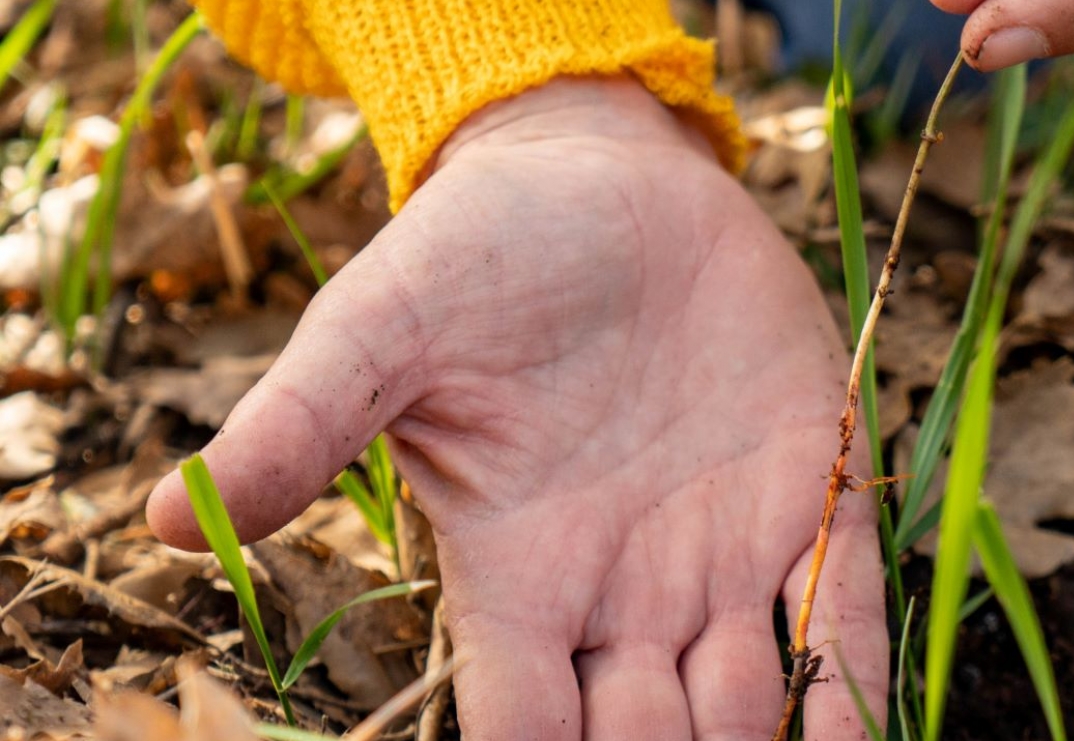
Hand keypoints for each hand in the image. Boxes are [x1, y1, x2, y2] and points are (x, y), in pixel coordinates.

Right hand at [145, 77, 887, 738]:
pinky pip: (843, 611)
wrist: (602, 181)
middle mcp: (623, 592)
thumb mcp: (380, 333)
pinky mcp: (806, 494)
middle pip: (645, 739)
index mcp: (518, 577)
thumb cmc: (479, 254)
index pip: (523, 728)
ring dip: (755, 740)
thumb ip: (298, 425)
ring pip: (748, 702)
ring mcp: (721, 553)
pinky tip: (860, 728)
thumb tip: (157, 519)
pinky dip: (855, 681)